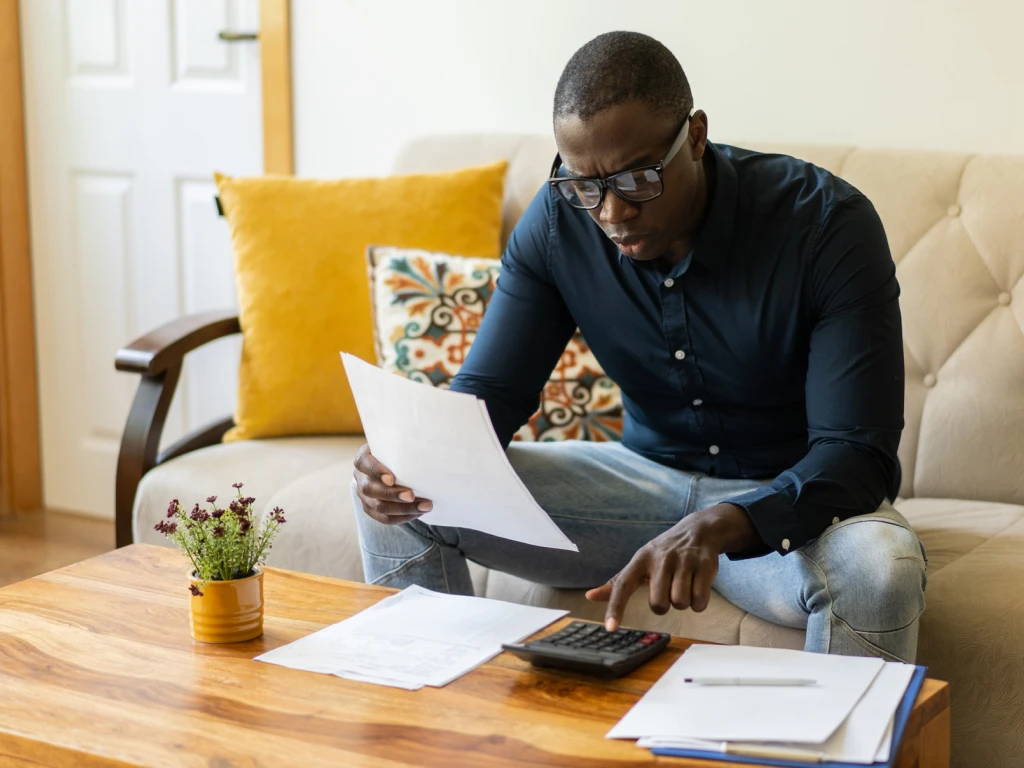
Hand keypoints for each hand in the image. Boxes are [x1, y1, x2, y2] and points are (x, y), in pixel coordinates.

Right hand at [352, 443, 432, 525]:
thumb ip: (402, 445)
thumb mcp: (394, 445)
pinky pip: (384, 519)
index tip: (392, 479)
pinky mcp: (371, 509)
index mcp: (363, 459)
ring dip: (403, 509)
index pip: (363, 463)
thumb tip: (426, 446)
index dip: (376, 472)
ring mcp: (364, 496)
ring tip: (425, 506)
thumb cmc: (395, 452)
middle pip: (370, 489)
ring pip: (378, 507)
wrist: (390, 465)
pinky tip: (418, 513)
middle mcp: (360, 478)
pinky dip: (402, 517)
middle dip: (392, 494)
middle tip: (412, 496)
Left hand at [585, 503, 759, 630]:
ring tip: (684, 585)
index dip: (615, 608)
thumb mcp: (640, 563)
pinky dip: (699, 603)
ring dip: (683, 602)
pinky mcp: (705, 566)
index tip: (610, 628)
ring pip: (680, 603)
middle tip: (668, 590)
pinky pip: (699, 601)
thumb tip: (590, 596)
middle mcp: (661, 558)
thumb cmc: (664, 553)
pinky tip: (697, 587)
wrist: (699, 530)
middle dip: (664, 605)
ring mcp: (684, 561)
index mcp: (641, 559)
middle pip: (658, 604)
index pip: (623, 585)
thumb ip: (617, 583)